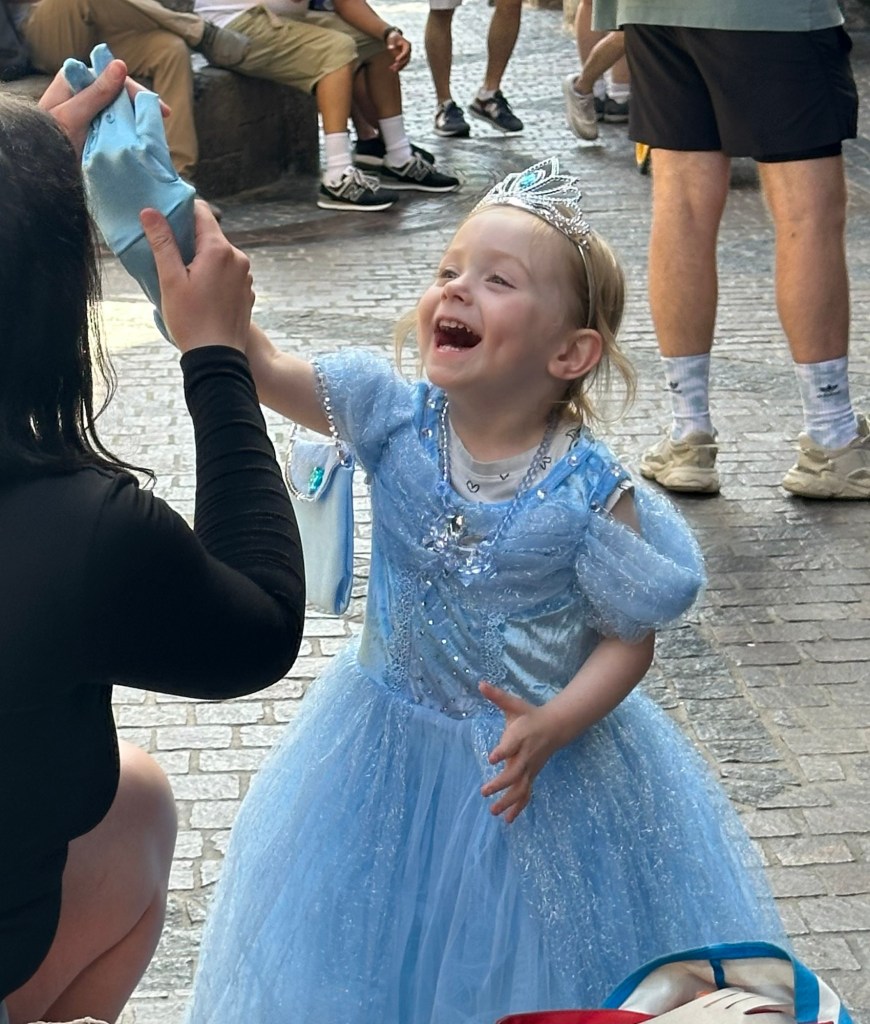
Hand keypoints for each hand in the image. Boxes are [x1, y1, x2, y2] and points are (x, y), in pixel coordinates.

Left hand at [38, 58, 169, 160]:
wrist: (43, 168)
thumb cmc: (52, 140)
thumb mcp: (74, 116)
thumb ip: (97, 92)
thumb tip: (121, 65)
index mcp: (74, 81)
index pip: (111, 77)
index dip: (134, 90)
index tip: (156, 105)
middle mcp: (82, 93)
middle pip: (118, 93)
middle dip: (139, 104)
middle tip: (163, 117)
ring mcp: (89, 112)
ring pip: (119, 109)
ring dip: (137, 118)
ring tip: (155, 129)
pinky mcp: (95, 129)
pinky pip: (117, 125)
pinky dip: (130, 131)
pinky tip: (143, 138)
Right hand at [141, 201, 253, 352]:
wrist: (218, 359)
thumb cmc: (191, 320)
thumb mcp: (170, 280)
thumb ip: (162, 242)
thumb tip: (150, 212)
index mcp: (219, 250)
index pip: (201, 212)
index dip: (181, 212)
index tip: (165, 221)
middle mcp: (238, 258)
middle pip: (211, 234)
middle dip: (190, 240)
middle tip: (170, 257)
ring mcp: (245, 276)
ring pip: (219, 255)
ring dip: (202, 259)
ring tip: (184, 280)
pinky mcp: (247, 292)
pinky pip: (228, 274)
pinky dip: (214, 276)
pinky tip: (201, 294)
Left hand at [385, 31, 410, 71]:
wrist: (394, 39)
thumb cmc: (393, 38)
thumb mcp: (391, 39)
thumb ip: (391, 43)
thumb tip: (390, 48)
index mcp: (408, 45)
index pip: (406, 52)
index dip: (401, 56)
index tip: (396, 60)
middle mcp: (409, 51)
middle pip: (406, 59)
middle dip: (400, 63)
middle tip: (393, 66)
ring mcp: (407, 55)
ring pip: (405, 63)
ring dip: (399, 67)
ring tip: (392, 69)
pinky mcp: (404, 59)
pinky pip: (402, 64)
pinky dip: (398, 67)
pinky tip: (392, 69)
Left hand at [479, 681, 560, 823]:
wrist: (556, 727)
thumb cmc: (530, 716)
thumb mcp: (514, 704)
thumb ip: (497, 696)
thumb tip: (480, 683)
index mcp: (521, 736)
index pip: (512, 745)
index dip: (502, 751)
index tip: (491, 757)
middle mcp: (526, 755)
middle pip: (515, 773)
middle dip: (500, 784)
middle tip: (484, 791)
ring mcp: (531, 768)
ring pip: (521, 788)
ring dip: (508, 802)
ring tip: (493, 811)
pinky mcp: (532, 775)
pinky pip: (526, 794)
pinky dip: (518, 808)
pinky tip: (507, 819)